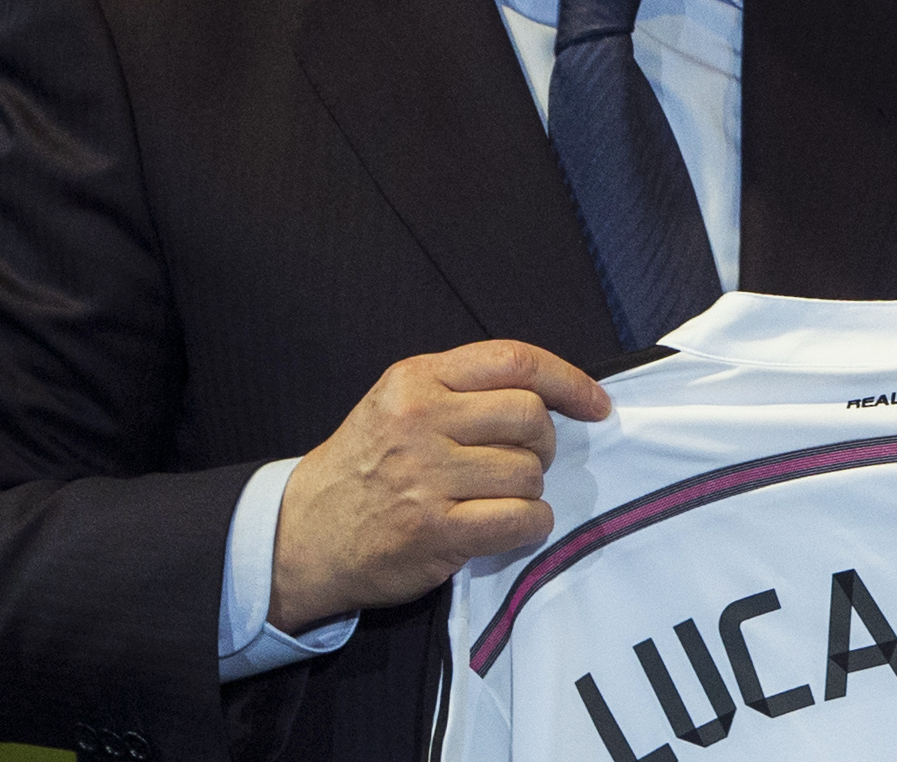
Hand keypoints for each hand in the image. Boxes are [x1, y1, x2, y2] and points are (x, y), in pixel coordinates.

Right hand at [270, 340, 608, 631]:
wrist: (301, 535)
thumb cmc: (366, 465)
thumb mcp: (400, 402)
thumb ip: (464, 389)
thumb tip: (553, 396)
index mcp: (416, 379)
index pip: (513, 361)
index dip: (568, 380)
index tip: (595, 403)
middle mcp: (419, 419)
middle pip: (529, 417)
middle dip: (543, 443)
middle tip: (525, 461)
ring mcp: (425, 476)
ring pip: (527, 472)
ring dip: (529, 489)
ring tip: (497, 497)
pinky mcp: (434, 530)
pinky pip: (520, 520)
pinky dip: (530, 525)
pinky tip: (510, 526)